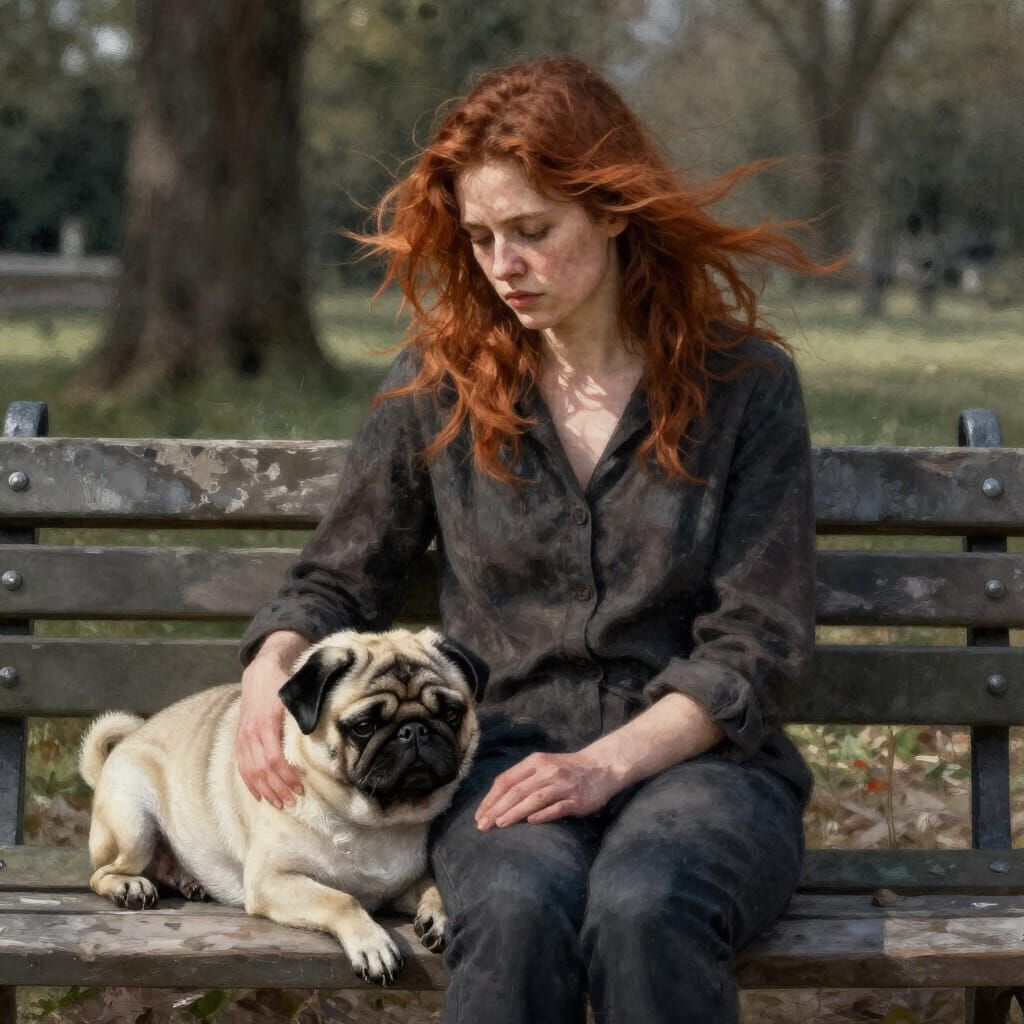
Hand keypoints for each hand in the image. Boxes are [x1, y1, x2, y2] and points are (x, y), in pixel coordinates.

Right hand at [236, 632, 308, 807]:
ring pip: (250, 771)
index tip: (300, 788)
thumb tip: (318, 733)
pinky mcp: (239, 739)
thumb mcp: (295, 695)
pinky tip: (259, 795)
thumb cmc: (283, 684)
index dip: (286, 777)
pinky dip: (250, 783)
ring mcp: (243, 737)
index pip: (274, 759)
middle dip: (278, 789)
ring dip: (265, 790)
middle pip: (262, 770)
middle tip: (293, 802)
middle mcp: (251, 733)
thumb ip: (304, 714)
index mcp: (266, 723)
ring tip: (280, 803)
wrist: (260, 671)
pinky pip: (241, 766)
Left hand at [474, 749, 622, 829]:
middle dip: (497, 808)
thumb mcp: (544, 765)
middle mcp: (548, 771)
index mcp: (536, 761)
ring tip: (500, 824)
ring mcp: (563, 785)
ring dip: (514, 812)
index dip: (490, 798)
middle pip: (517, 790)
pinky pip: (557, 808)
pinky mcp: (577, 799)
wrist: (602, 767)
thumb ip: (523, 779)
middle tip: (482, 826)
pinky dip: (543, 815)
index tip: (479, 815)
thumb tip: (497, 801)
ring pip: (534, 799)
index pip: (506, 780)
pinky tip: (530, 822)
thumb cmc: (567, 769)